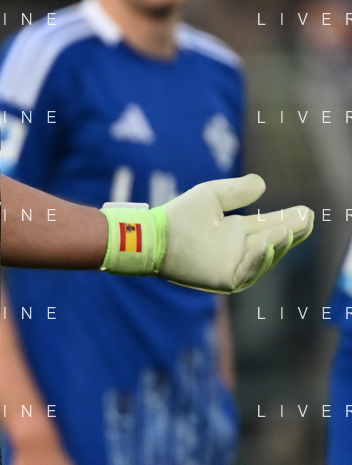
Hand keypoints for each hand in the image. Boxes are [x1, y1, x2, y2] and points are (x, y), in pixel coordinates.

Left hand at [101, 174, 312, 292]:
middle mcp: (236, 251)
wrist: (157, 235)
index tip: (306, 212)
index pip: (268, 226)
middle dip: (291, 233)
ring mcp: (231, 266)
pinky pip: (248, 272)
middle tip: (308, 220)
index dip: (287, 220)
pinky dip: (260, 259)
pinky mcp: (223, 279)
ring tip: (289, 230)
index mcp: (235, 232)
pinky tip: (269, 244)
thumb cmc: (179, 215)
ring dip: (278, 245)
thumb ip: (236, 191)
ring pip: (263, 258)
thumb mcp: (213, 196)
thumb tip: (262, 185)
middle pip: (271, 243)